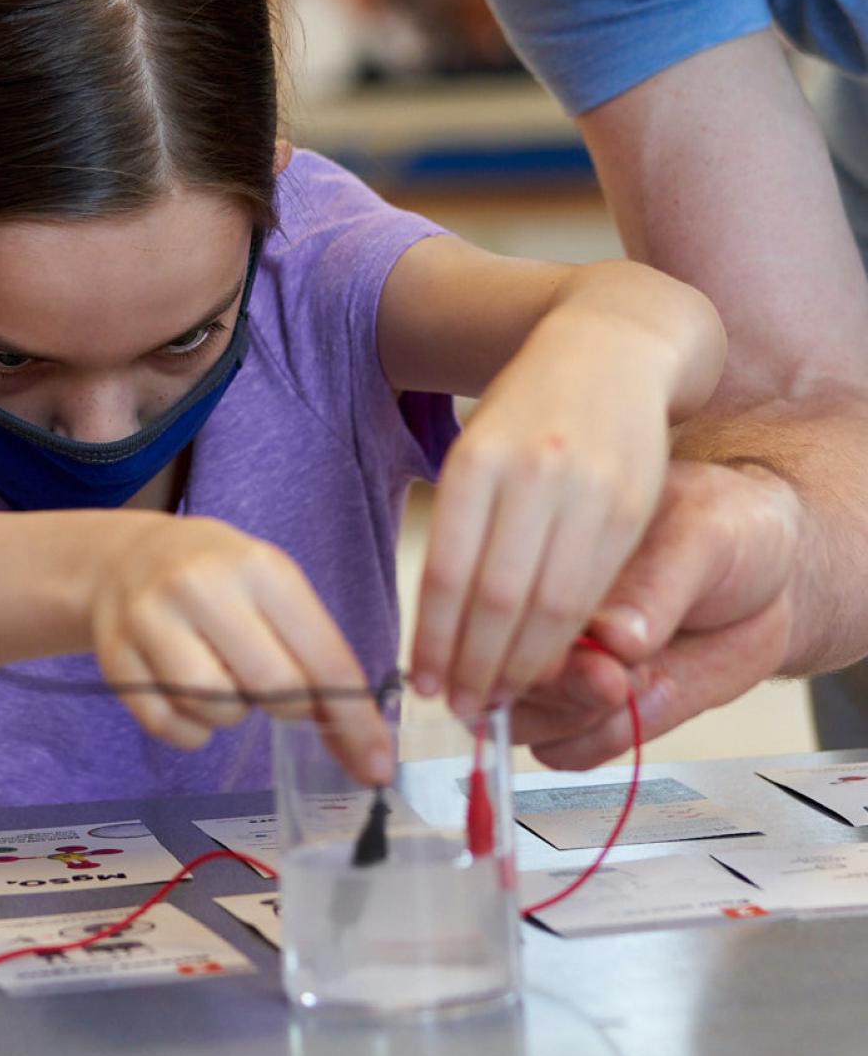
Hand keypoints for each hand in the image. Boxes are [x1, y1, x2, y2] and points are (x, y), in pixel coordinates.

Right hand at [88, 516, 391, 783]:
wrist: (125, 560)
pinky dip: (191, 731)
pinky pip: (169, 726)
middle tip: (281, 697)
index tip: (377, 766)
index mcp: (259, 567)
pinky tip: (188, 700)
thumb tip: (363, 742)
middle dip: (290, 708)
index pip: (323, 658)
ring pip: (216, 709)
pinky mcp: (115, 658)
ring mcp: (150, 620)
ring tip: (225, 682)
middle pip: (273, 687)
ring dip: (233, 714)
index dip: (355, 720)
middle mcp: (202, 586)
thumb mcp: (272, 588)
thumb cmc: (218, 578)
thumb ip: (315, 652)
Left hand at [411, 314, 680, 714]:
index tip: (424, 685)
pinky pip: (596, 588)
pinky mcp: (633, 503)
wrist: (610, 347)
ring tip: (497, 699)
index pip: (447, 575)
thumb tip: (438, 632)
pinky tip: (548, 665)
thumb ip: (462, 535)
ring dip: (522, 664)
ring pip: (551, 603)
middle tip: (460, 708)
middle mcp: (530, 474)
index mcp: (474, 463)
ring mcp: (586, 488)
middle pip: (497, 598)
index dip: (436, 641)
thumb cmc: (528, 415)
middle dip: (475, 665)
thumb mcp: (475, 456)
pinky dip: (568, 637)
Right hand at [509, 459, 799, 767]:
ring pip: (520, 723)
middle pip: (494, 674)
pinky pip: (564, 750)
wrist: (770, 578)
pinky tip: (654, 696)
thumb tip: (611, 632)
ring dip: (579, 719)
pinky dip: (605, 738)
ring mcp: (556, 666)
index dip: (524, 640)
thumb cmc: (726, 531)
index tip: (580, 652)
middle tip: (612, 678)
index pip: (493, 605)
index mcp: (540, 552)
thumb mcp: (702, 536)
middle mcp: (535, 615)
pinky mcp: (586, 709)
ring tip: (641, 683)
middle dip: (556, 690)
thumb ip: (655, 584)